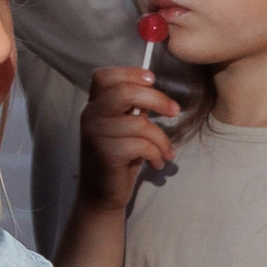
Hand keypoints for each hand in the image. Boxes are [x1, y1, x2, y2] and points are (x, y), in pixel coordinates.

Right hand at [80, 65, 180, 206]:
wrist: (103, 194)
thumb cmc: (120, 158)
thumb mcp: (126, 128)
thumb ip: (133, 109)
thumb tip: (157, 93)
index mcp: (95, 105)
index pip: (105, 76)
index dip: (130, 72)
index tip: (153, 80)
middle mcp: (91, 115)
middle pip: (125, 92)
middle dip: (157, 99)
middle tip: (174, 112)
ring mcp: (96, 134)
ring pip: (141, 124)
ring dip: (162, 140)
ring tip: (165, 152)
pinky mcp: (106, 153)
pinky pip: (142, 145)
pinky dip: (157, 154)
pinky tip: (157, 163)